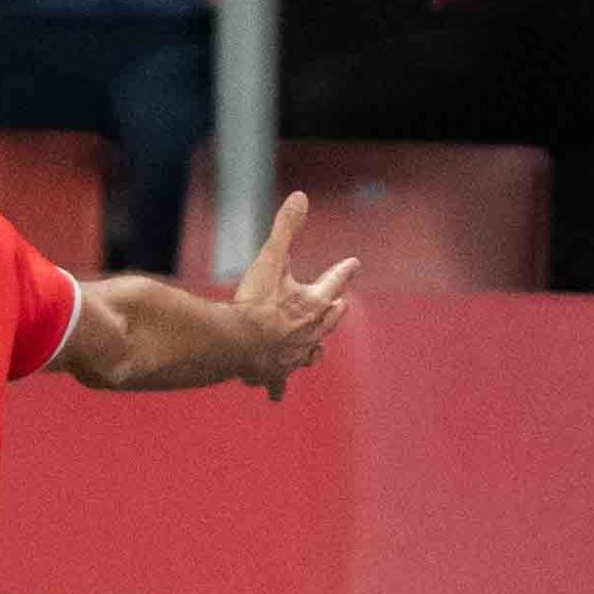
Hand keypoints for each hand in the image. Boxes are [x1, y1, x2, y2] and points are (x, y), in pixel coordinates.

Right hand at [233, 191, 358, 399]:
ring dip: (315, 348)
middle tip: (341, 304)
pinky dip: (277, 387)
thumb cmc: (255, 302)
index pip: (334, 282)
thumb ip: (285, 228)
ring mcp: (294, 356)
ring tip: (318, 349)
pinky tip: (276, 396)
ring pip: (311, 352)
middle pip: (329, 320)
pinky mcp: (275, 374)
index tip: (354, 263)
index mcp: (313, 302)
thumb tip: (300, 197)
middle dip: (334, 311)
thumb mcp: (271, 259)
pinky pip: (278, 383)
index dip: (343, 271)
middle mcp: (310, 331)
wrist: (239, 345)